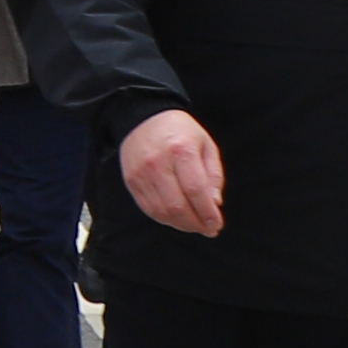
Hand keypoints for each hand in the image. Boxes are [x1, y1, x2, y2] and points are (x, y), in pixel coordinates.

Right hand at [119, 108, 226, 238]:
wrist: (142, 118)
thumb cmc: (180, 132)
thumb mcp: (205, 145)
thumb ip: (213, 175)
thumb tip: (214, 204)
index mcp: (181, 150)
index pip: (196, 191)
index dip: (208, 213)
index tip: (217, 224)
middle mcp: (158, 163)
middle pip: (177, 206)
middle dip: (196, 224)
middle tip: (208, 229)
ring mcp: (141, 173)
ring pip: (162, 211)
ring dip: (181, 224)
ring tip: (194, 226)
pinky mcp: (131, 181)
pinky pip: (148, 208)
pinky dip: (165, 218)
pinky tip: (177, 219)